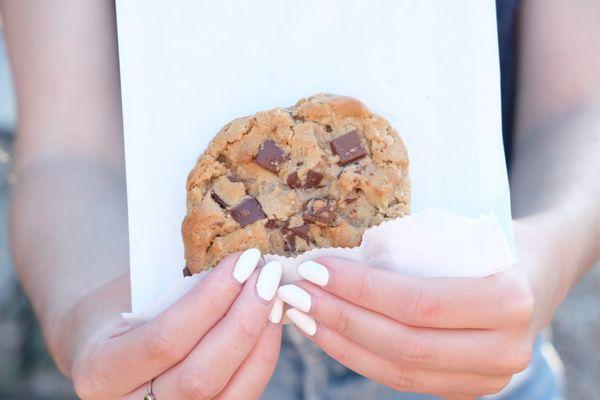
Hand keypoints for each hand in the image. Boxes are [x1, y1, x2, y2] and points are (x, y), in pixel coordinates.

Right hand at [63, 249, 283, 399]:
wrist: (104, 345)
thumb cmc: (120, 307)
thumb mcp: (135, 289)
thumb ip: (178, 284)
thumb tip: (238, 264)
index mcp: (100, 370)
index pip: (165, 340)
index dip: (211, 300)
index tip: (242, 261)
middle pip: (200, 377)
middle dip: (243, 322)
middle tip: (267, 276)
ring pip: (227, 394)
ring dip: (259, 341)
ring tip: (274, 297)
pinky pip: (240, 398)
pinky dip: (261, 360)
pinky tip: (271, 325)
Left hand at [279, 255, 537, 398]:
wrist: (538, 273)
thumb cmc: (496, 241)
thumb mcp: (468, 231)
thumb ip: (417, 248)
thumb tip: (332, 256)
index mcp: (509, 300)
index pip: (418, 303)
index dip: (360, 290)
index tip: (315, 268)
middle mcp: (505, 349)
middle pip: (404, 345)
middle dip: (341, 317)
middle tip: (296, 292)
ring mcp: (488, 378)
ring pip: (398, 372)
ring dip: (341, 343)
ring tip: (301, 315)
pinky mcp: (466, 388)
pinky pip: (403, 380)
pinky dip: (360, 358)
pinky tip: (329, 334)